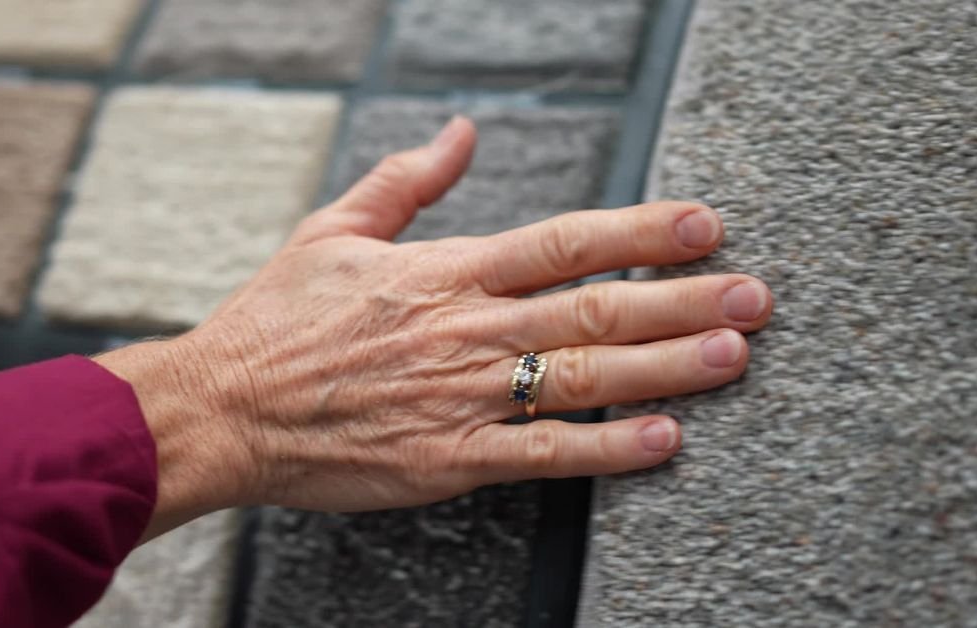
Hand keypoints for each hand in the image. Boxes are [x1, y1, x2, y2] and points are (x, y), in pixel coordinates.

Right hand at [98, 117, 772, 535]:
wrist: (222, 410)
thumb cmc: (274, 321)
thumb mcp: (333, 229)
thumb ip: (407, 180)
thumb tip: (461, 132)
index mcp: (443, 272)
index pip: (563, 241)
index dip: (639, 232)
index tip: (702, 225)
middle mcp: (464, 331)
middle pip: (594, 309)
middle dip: (682, 300)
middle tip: (753, 295)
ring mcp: (461, 398)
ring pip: (584, 379)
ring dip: (667, 367)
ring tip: (733, 354)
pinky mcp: (448, 459)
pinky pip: (543, 454)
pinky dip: (608, 447)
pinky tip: (664, 439)